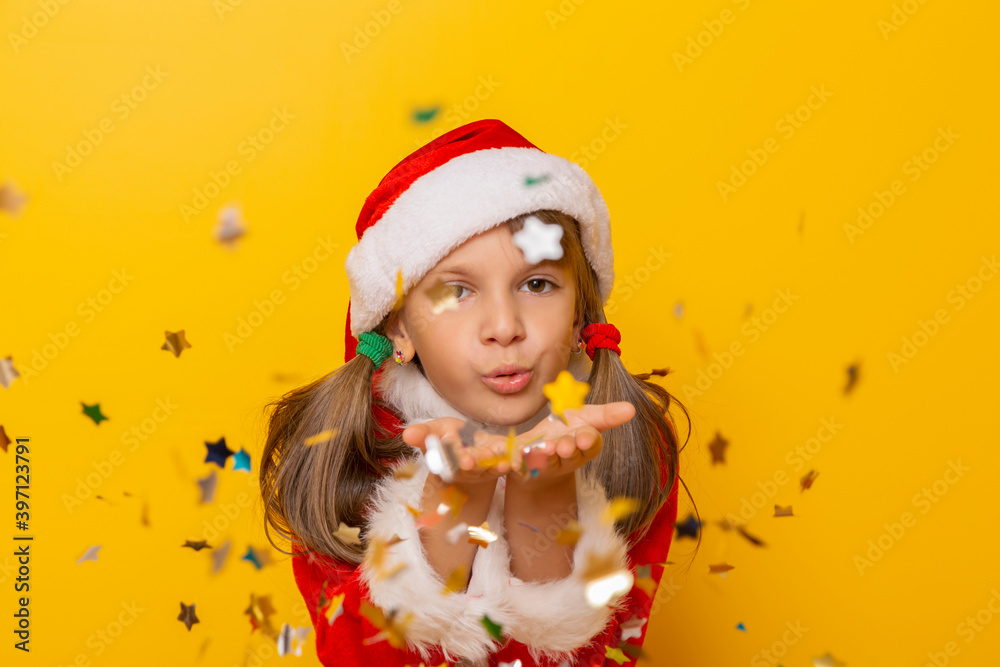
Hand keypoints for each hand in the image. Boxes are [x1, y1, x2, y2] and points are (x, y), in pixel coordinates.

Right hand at [402, 417, 510, 487]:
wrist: (465, 446)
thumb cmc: (446, 436)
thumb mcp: (434, 430)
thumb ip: (422, 434)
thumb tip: (406, 434)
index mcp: (445, 460)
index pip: (449, 460)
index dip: (455, 459)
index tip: (463, 460)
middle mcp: (462, 469)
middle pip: (467, 467)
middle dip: (472, 464)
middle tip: (475, 461)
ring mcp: (479, 471)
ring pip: (485, 469)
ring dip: (492, 465)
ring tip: (499, 459)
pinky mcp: (494, 469)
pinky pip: (500, 468)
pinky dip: (507, 466)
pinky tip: (512, 462)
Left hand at [507, 402, 636, 482]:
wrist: (541, 447)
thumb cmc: (567, 429)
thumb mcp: (588, 417)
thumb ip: (607, 414)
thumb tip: (631, 408)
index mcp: (585, 444)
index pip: (590, 443)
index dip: (588, 440)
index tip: (585, 437)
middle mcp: (568, 457)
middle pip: (570, 454)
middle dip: (568, 449)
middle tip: (564, 445)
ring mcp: (547, 463)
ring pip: (548, 461)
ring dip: (546, 454)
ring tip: (544, 446)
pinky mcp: (526, 464)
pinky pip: (523, 463)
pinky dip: (520, 459)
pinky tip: (517, 455)